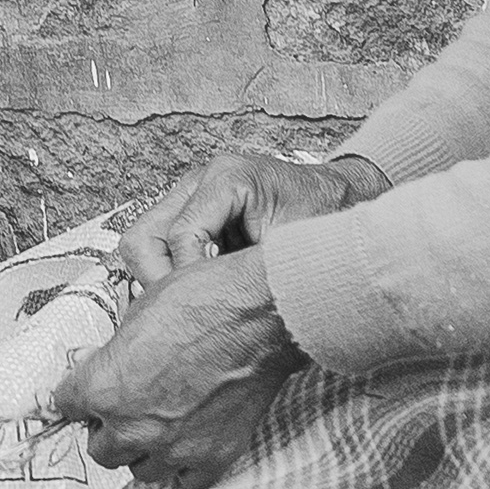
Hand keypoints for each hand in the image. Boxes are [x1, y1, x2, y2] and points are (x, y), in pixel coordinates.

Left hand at [53, 252, 306, 488]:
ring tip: (163, 426)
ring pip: (142, 470)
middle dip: (111, 429)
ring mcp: (174, 447)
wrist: (262, 316)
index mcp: (103, 387)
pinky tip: (193, 441)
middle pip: (101, 450)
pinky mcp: (213, 456)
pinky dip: (187, 465)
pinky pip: (187, 480)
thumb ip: (117, 354)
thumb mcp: (139, 313)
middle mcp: (132, 426)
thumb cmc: (207, 302)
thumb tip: (115, 364)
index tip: (91, 393)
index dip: (81, 396)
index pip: (66, 407)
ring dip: (147, 451)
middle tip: (128, 409)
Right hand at [120, 147, 387, 290]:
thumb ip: (248, 272)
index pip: (180, 237)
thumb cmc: (326, 222)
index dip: (191, 279)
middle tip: (193, 310)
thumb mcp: (292, 250)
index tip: (213, 306)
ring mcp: (193, 194)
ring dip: (165, 280)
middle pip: (143, 240)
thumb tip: (205, 305)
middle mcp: (201, 180)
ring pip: (144, 246)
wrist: (346, 200)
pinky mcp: (193, 211)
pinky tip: (208, 289)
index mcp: (228, 177)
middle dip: (161, 282)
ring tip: (201, 301)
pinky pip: (160, 248)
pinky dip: (175, 274)